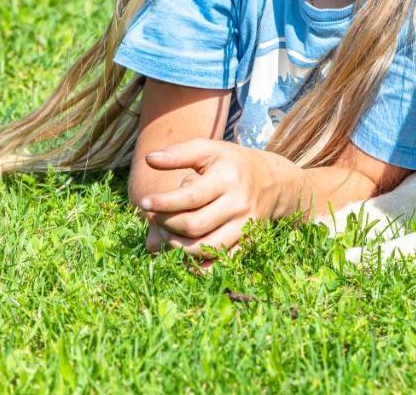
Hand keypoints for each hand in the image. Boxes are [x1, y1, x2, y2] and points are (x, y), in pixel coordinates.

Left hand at [138, 138, 300, 258]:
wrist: (272, 181)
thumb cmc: (231, 164)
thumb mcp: (209, 150)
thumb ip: (179, 153)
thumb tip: (150, 160)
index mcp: (228, 178)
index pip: (191, 197)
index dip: (163, 203)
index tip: (144, 202)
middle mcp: (239, 203)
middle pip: (194, 226)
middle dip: (167, 225)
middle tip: (156, 217)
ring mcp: (244, 226)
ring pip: (205, 248)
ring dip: (177, 246)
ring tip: (167, 233)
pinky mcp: (247, 243)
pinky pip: (220, 262)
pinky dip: (198, 266)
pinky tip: (183, 255)